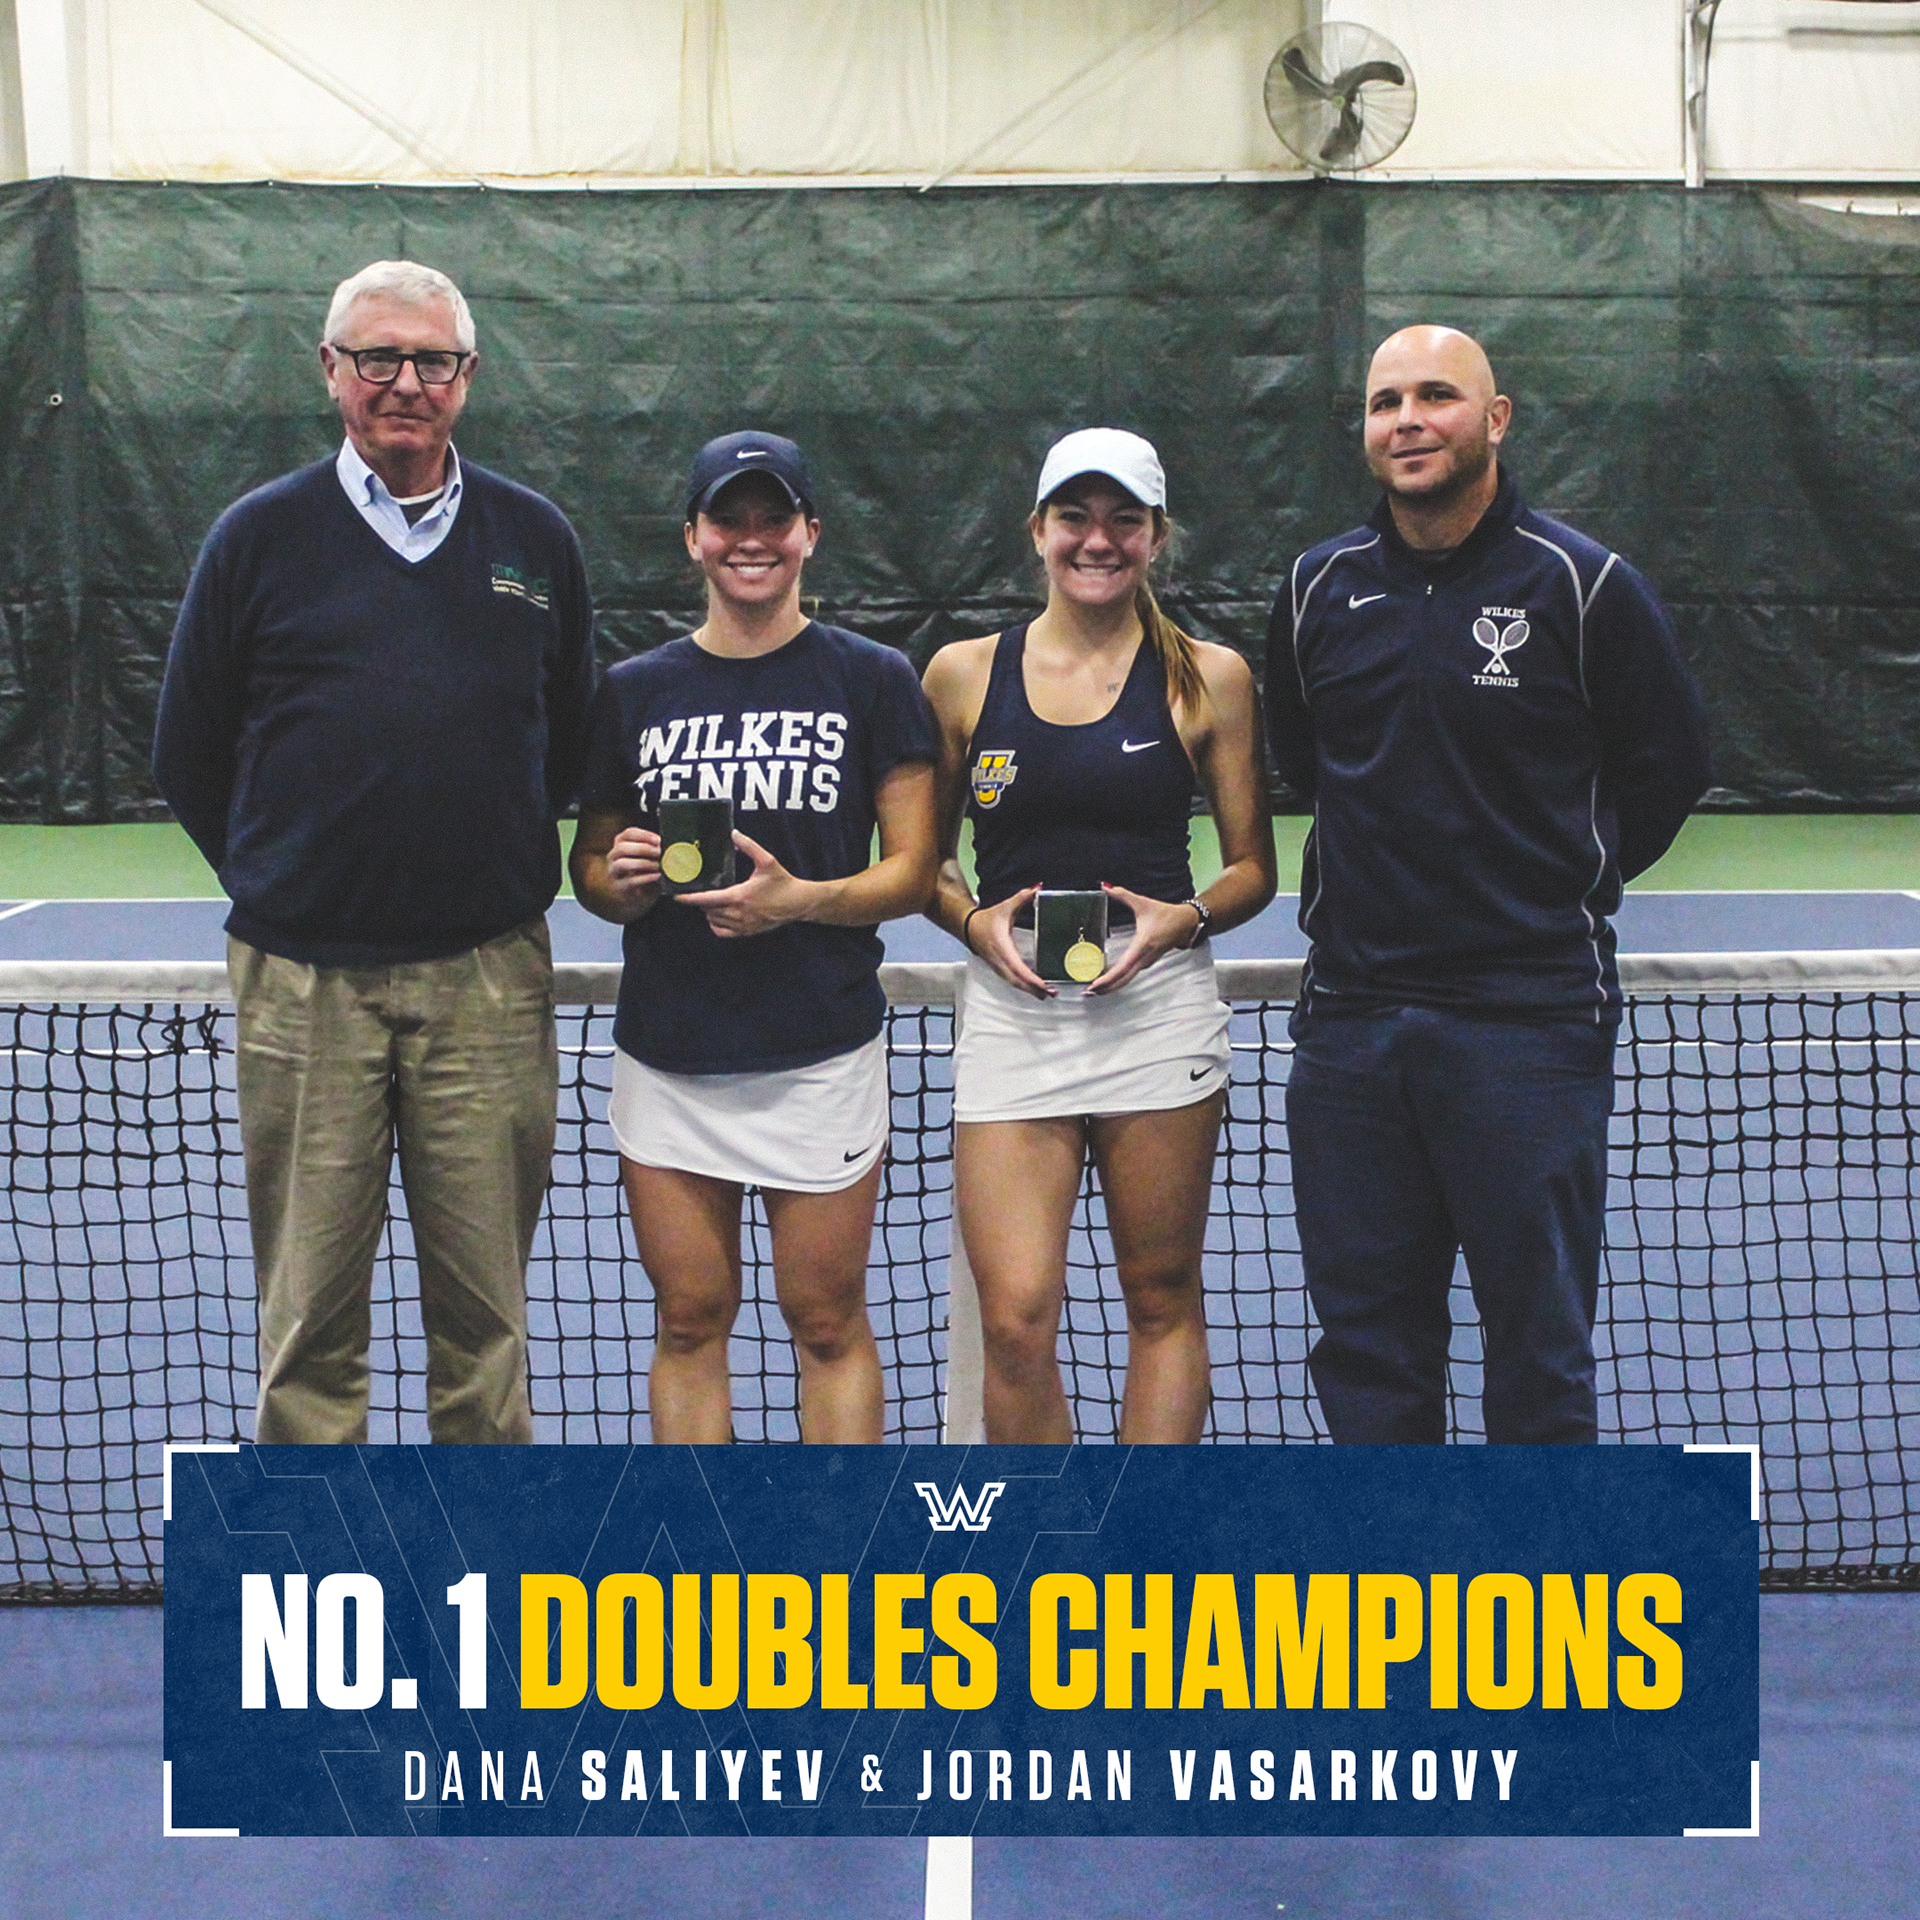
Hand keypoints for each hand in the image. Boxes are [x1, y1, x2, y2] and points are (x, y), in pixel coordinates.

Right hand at [602, 827, 662, 916]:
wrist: (640, 897)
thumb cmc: (646, 872)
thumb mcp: (649, 858)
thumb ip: (654, 850)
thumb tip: (667, 844)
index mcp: (621, 844)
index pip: (628, 833)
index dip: (644, 835)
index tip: (658, 840)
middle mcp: (613, 857)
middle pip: (621, 848)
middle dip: (642, 848)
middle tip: (659, 852)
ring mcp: (613, 873)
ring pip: (621, 864)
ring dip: (642, 863)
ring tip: (658, 865)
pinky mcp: (619, 888)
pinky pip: (630, 881)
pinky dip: (645, 877)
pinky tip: (657, 876)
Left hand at [679, 830, 818, 938]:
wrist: (798, 903)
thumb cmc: (783, 882)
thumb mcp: (767, 861)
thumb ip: (749, 846)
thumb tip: (734, 833)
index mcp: (740, 896)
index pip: (707, 899)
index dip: (689, 898)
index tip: (677, 895)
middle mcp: (738, 913)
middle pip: (707, 910)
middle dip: (699, 902)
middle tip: (695, 891)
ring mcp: (742, 925)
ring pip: (713, 921)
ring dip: (707, 912)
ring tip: (708, 900)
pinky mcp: (747, 932)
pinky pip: (723, 932)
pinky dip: (715, 924)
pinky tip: (718, 915)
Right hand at [962, 884, 1053, 999]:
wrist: (968, 928)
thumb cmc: (987, 919)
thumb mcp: (1006, 907)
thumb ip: (1023, 897)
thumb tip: (1039, 887)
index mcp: (1002, 946)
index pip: (1018, 967)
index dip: (1031, 978)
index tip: (1044, 984)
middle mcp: (1000, 960)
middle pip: (1017, 981)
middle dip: (1034, 989)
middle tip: (1053, 993)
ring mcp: (998, 967)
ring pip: (1014, 984)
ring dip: (1030, 991)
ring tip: (1048, 994)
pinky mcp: (999, 970)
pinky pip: (1012, 982)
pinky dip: (1024, 987)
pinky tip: (1036, 990)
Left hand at [1086, 883, 1203, 994]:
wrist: (1186, 922)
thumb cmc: (1165, 914)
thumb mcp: (1142, 902)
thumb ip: (1122, 894)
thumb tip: (1105, 886)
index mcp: (1142, 945)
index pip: (1123, 968)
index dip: (1108, 979)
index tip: (1094, 985)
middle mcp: (1144, 957)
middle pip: (1123, 979)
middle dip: (1105, 988)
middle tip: (1088, 993)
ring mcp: (1147, 962)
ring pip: (1127, 979)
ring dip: (1111, 986)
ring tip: (1094, 989)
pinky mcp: (1147, 962)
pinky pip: (1131, 975)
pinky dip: (1119, 980)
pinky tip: (1108, 981)